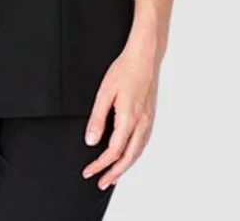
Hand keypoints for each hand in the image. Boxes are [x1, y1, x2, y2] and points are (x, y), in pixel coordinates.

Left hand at [81, 41, 159, 188]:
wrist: (144, 57)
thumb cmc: (125, 70)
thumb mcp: (104, 93)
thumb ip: (97, 118)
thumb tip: (91, 140)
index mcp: (128, 119)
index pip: (113, 152)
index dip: (100, 165)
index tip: (89, 171)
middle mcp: (141, 123)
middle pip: (128, 158)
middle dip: (114, 173)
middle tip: (102, 182)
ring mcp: (148, 120)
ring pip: (138, 152)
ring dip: (125, 167)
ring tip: (114, 175)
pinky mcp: (150, 116)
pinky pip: (143, 143)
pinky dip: (134, 155)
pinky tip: (129, 155)